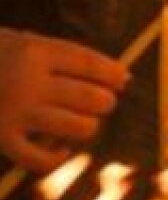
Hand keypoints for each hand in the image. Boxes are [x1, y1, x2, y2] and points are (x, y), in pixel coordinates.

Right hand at [0, 29, 128, 171]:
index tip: (124, 78)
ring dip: (88, 127)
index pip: (88, 62)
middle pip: (89, 96)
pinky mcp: (0, 139)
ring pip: (76, 127)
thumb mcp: (12, 41)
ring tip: (87, 124)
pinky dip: (56, 158)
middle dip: (105, 101)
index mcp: (34, 50)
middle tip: (105, 103)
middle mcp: (29, 81)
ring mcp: (15, 112)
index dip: (112, 72)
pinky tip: (60, 151)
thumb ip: (48, 52)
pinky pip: (40, 158)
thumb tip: (99, 70)